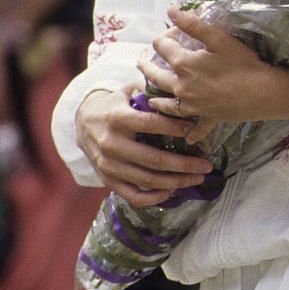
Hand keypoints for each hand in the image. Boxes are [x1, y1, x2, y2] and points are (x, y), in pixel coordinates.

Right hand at [76, 83, 213, 207]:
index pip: (152, 124)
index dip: (176, 128)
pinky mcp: (107, 180)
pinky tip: (172, 191)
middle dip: (184, 164)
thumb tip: (180, 91)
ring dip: (176, 182)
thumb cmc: (114, 105)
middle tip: (207, 165)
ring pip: (147, 180)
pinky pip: (133, 196)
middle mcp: (111, 144)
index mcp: (118, 119)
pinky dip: (154, 198)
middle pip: (154, 159)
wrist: (81, 123)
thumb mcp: (127, 91)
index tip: (195, 130)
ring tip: (197, 178)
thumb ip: (151, 91)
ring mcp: (108, 166)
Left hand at [140, 8, 288, 137]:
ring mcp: (191, 105)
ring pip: (163, 102)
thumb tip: (170, 10)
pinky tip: (186, 135)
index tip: (175, 32)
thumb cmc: (244, 63)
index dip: (165, 35)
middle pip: (154, 75)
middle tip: (142, 60)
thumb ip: (193, 24)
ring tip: (149, 90)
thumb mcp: (219, 39)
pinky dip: (187, 131)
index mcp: (183, 64)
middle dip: (146, 64)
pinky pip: (191, 127)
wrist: (263, 92)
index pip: (161, 46)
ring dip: (154, 95)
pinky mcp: (204, 117)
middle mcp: (180, 86)